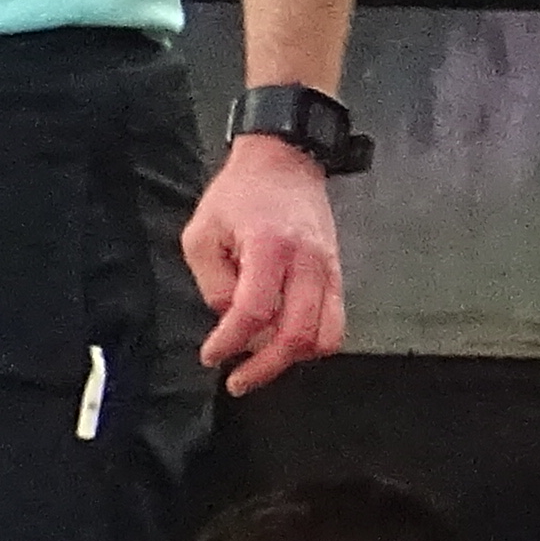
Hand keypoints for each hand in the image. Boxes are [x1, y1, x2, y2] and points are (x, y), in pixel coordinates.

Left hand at [184, 129, 344, 395]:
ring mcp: (328, 269)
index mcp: (270, 247)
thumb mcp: (202, 233)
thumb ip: (213, 282)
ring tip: (263, 361)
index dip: (230, 342)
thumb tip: (230, 319)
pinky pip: (336, 322)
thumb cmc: (240, 194)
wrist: (284, 161)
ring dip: (292, 358)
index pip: (254, 312)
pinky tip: (285, 341)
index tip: (212, 355)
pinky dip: (312, 342)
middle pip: (296, 334)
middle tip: (238, 379)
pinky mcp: (336, 273)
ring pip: (324, 336)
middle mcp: (307, 261)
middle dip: (264, 367)